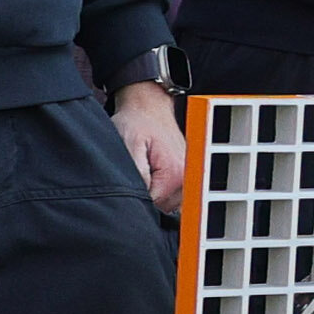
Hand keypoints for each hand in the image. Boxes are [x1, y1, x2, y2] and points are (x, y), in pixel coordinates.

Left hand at [111, 81, 184, 215]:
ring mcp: (188, 176)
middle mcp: (187, 177)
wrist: (149, 106)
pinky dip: (158, 189)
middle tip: (133, 173)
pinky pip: (170, 195)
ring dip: (152, 193)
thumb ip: (137, 174)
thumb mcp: (129, 146)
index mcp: (175, 173)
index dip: (135, 198)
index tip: (125, 183)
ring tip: (141, 171)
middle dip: (144, 196)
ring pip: (166, 203)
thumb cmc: (137, 122)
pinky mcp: (185, 174)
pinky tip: (149, 175)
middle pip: (161, 207)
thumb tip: (141, 198)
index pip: (153, 205)